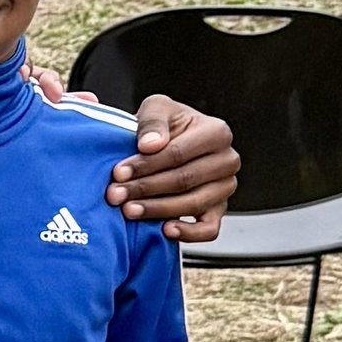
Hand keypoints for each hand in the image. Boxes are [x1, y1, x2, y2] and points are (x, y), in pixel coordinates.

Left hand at [107, 95, 238, 241]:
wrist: (164, 144)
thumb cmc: (162, 127)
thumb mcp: (155, 109)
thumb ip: (151, 122)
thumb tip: (150, 145)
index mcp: (216, 132)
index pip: (178, 153)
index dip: (146, 165)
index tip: (117, 173)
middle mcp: (227, 160)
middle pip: (184, 180)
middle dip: (144, 189)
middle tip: (115, 195)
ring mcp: (225, 187)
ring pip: (193, 204)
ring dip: (157, 210)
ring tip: (128, 210)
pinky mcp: (219, 210)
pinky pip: (209, 229)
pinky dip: (188, 233)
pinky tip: (164, 229)